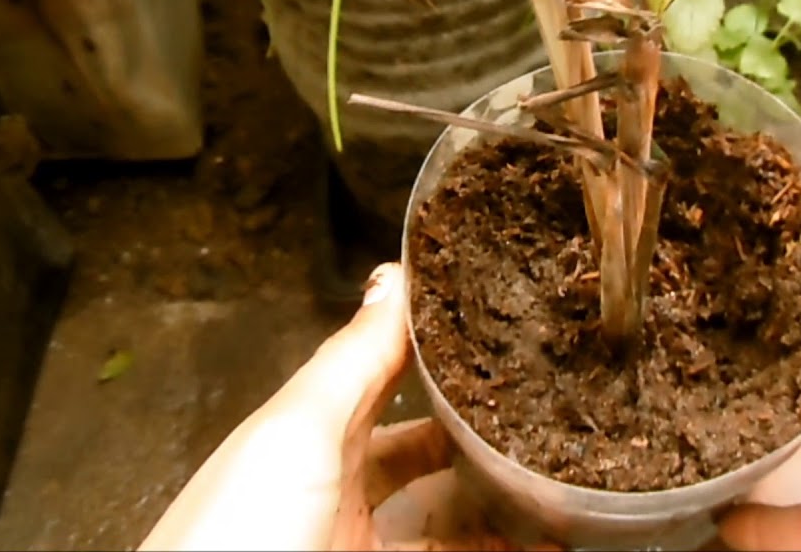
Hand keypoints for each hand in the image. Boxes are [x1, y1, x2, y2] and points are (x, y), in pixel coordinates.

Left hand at [138, 263, 519, 550]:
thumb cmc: (238, 533)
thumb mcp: (295, 433)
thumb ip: (351, 361)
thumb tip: (393, 275)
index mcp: (310, 434)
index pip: (385, 371)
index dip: (437, 341)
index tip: (504, 315)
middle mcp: (339, 486)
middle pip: (426, 447)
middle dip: (484, 429)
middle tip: (550, 409)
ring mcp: (361, 542)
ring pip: (448, 515)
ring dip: (502, 502)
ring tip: (562, 483)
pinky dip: (497, 551)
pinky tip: (546, 546)